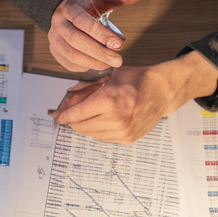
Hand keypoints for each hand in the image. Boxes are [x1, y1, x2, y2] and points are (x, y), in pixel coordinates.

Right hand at [47, 0, 141, 71]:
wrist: (64, 12)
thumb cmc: (87, 6)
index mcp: (70, 9)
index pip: (83, 22)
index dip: (101, 34)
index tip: (119, 44)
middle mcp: (58, 24)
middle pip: (77, 41)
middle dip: (99, 53)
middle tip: (119, 61)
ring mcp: (54, 39)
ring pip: (72, 55)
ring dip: (94, 62)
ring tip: (111, 63)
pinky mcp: (55, 51)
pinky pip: (70, 64)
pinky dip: (86, 66)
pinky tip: (98, 63)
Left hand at [52, 52, 217, 142]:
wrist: (162, 91)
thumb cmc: (135, 80)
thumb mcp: (108, 77)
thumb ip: (86, 88)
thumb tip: (67, 98)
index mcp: (109, 101)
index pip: (77, 114)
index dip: (63, 116)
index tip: (56, 117)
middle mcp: (116, 120)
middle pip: (81, 126)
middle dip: (72, 120)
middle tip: (68, 114)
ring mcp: (123, 132)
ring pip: (90, 134)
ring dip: (83, 126)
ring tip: (85, 115)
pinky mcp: (128, 139)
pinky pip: (103, 138)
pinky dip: (96, 130)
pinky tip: (99, 120)